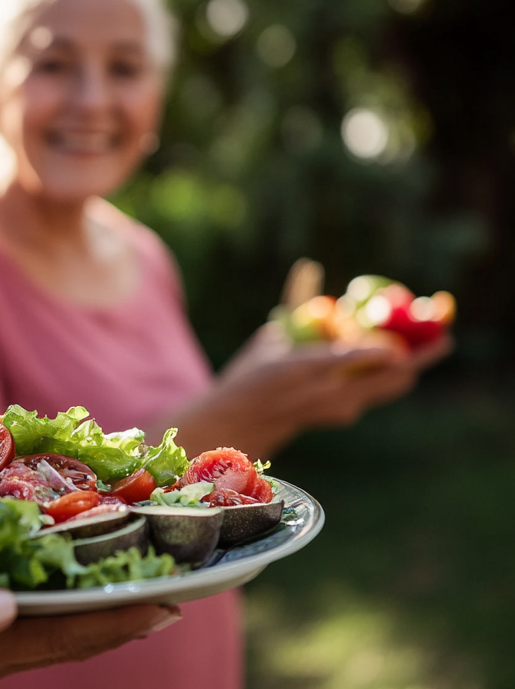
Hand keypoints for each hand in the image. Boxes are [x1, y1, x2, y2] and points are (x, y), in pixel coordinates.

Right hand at [0, 591, 178, 688]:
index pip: (67, 631)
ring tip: (128, 598)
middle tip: (172, 595)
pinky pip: (20, 635)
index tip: (171, 600)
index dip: (118, 618)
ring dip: (92, 620)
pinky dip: (51, 618)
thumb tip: (3, 608)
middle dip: (122, 619)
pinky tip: (47, 603)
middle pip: (71, 639)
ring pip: (51, 641)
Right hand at [166, 322, 451, 457]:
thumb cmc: (253, 373)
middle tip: (442, 337)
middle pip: (388, 378)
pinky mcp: (345, 414)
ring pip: (388, 386)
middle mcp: (328, 393)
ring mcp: (340, 408)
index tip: (400, 340)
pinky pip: (375, 390)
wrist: (246, 421)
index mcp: (302, 369)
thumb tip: (309, 266)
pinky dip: (385, 373)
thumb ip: (295, 303)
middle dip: (420, 358)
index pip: (347, 360)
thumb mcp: (270, 336)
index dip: (377, 351)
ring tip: (430, 343)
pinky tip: (388, 358)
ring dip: (407, 365)